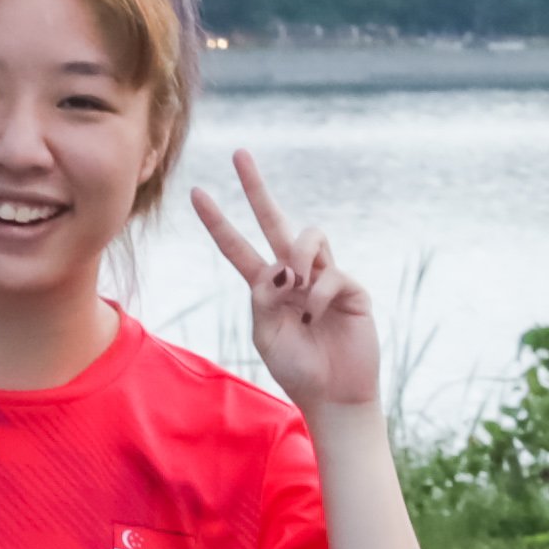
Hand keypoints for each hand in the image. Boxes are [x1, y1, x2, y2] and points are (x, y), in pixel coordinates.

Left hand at [195, 151, 381, 416]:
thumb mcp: (265, 334)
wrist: (334, 395)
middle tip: (239, 154)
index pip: (237, 247)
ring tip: (298, 289)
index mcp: (267, 287)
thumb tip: (286, 266)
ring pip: (308, 237)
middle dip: (255, 187)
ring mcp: (324, 278)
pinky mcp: (351, 288)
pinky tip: (318, 317)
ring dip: (297, 258)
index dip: (218, 221)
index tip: (196, 193)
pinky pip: (329, 274)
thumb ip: (264, 297)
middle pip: (274, 220)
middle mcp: (295, 275)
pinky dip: (318, 295)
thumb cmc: (298, 369)